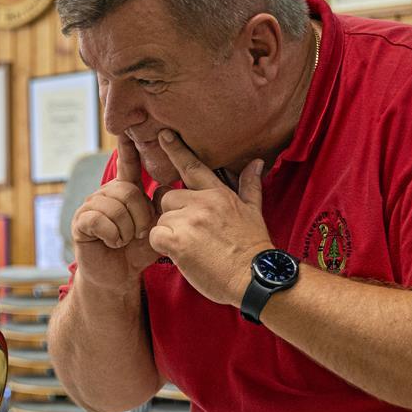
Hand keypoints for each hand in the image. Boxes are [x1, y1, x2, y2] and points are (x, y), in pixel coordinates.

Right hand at [70, 134, 160, 291]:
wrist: (118, 277)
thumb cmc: (138, 252)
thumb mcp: (157, 227)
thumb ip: (163, 208)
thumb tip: (171, 186)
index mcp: (124, 191)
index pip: (128, 164)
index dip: (128, 147)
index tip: (128, 128)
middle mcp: (105, 194)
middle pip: (127, 191)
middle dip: (140, 216)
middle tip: (140, 234)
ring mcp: (90, 206)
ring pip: (114, 206)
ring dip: (126, 228)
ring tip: (125, 240)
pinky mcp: (80, 222)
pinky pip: (99, 219)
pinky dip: (112, 234)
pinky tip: (113, 242)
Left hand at [150, 130, 273, 306]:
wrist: (253, 276)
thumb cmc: (252, 247)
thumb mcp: (254, 212)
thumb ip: (249, 186)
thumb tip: (256, 162)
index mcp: (218, 194)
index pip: (193, 167)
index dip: (176, 150)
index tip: (163, 135)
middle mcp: (203, 202)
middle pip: (166, 197)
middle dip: (170, 213)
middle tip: (188, 232)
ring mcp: (190, 220)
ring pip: (160, 218)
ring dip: (168, 232)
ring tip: (190, 247)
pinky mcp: (178, 239)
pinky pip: (155, 236)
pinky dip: (162, 247)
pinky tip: (180, 255)